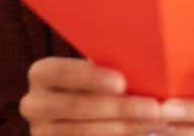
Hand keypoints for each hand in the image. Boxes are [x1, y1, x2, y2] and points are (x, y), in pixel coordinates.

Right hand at [20, 57, 170, 134]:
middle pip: (79, 107)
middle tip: (155, 109)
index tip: (122, 82)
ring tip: (159, 123)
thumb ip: (108, 67)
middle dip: (121, 108)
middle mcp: (34, 104)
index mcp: (42, 74)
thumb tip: (143, 63)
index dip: (92, 78)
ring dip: (128, 128)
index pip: (64, 73)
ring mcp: (42, 132)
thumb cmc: (95, 84)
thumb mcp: (93, 72)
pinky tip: (146, 133)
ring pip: (87, 132)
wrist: (73, 115)